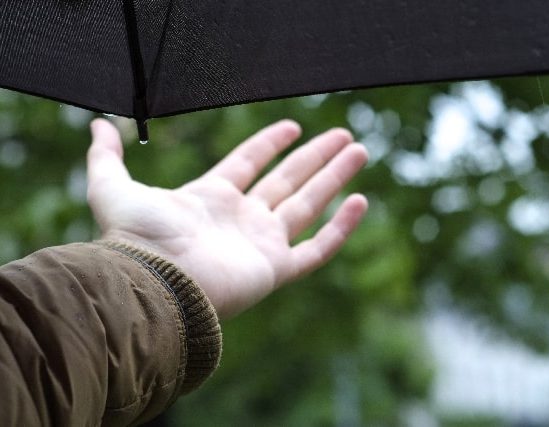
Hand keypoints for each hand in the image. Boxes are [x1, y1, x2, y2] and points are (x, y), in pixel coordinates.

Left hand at [87, 119, 367, 318]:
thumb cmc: (134, 239)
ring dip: (334, 178)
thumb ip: (106, 155)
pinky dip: (340, 228)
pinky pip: (317, 249)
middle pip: (287, 180)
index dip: (270, 144)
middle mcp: (241, 220)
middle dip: (315, 157)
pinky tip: (360, 201)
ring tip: (358, 150)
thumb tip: (95, 123)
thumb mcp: (112, 187)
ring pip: (307, 205)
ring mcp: (261, 245)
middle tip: (344, 135)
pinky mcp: (275, 270)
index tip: (293, 126)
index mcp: (211, 199)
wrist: (153, 285)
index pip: (249, 163)